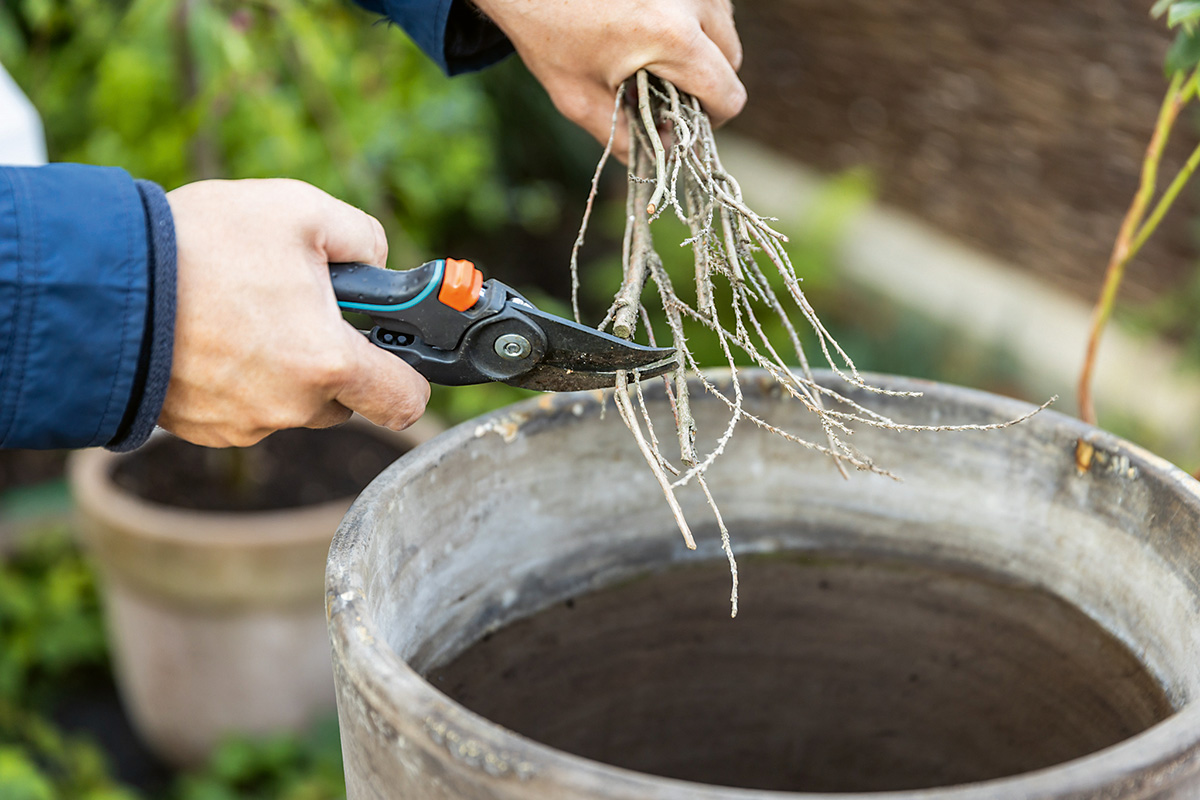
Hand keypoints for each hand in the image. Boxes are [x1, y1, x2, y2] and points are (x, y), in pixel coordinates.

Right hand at [161, 179, 429, 446]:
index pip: (405, 401)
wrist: (99, 282)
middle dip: (335, 357)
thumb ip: (363, 238)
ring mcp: (245, 423)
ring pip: (292, 402)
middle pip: (343, 397)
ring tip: (246, 311)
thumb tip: (379, 263)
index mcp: (327, 361)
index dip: (413, 378)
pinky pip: (245, 407)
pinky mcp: (205, 428)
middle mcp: (291, 405)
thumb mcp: (300, 210)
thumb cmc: (200, 245)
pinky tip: (214, 334)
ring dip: (286, 367)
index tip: (401, 356)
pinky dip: (241, 378)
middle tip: (301, 307)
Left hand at [472, 0, 744, 157]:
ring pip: (722, 28)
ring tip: (651, 56)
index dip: (710, 119)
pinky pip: (706, 2)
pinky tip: (649, 25)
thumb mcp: (578, 99)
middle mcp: (693, 0)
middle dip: (703, 82)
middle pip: (732, 60)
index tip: (682, 123)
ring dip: (699, 49)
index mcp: (672, 38)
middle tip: (662, 91)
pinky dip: (689, 19)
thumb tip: (662, 157)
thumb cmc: (545, 32)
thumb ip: (625, 138)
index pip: (728, 94)